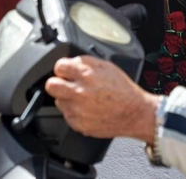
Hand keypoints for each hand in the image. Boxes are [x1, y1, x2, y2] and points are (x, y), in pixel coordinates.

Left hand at [45, 55, 159, 144]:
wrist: (134, 113)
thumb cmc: (123, 90)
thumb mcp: (107, 66)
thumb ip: (85, 61)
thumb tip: (71, 62)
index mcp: (86, 74)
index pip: (59, 66)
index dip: (63, 68)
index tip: (66, 71)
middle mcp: (79, 92)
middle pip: (51, 85)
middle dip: (57, 83)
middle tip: (66, 84)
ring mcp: (77, 110)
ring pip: (59, 101)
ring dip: (67, 98)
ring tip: (82, 98)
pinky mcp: (78, 124)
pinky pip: (67, 115)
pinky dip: (74, 112)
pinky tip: (86, 108)